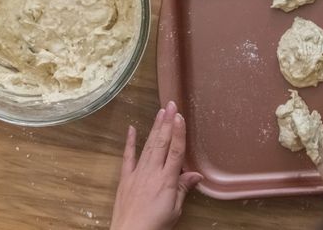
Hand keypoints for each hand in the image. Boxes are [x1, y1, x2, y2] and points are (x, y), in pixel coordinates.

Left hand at [110, 101, 202, 229]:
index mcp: (167, 180)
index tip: (180, 116)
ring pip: (149, 146)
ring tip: (160, 112)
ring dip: (155, 128)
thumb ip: (183, 189)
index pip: (176, 151)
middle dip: (167, 123)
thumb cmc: (155, 224)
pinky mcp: (126, 178)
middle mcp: (153, 172)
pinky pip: (128, 157)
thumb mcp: (175, 209)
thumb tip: (196, 175)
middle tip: (171, 105)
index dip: (179, 133)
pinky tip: (131, 129)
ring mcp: (138, 173)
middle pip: (162, 143)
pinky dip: (130, 142)